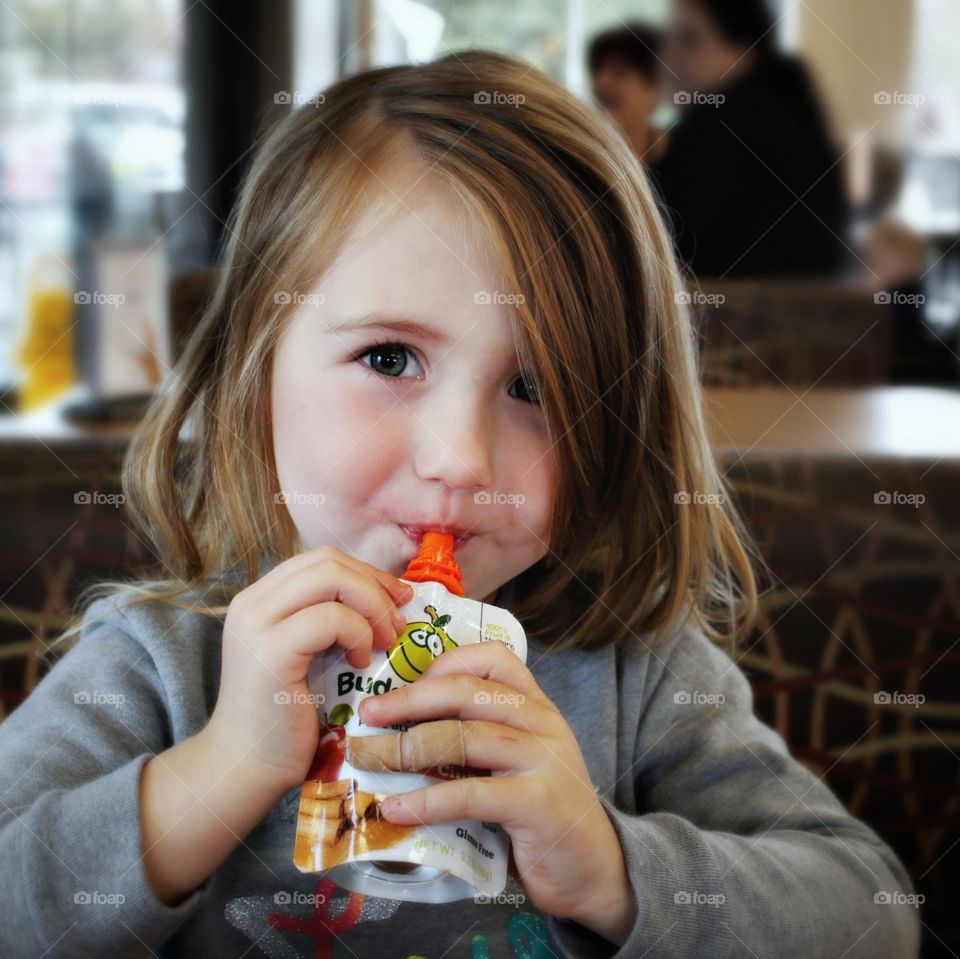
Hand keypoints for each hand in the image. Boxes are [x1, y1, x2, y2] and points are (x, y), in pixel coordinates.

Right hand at [205, 546, 413, 791]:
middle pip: (328, 561)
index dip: (366, 573)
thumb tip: (387, 596)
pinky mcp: (271, 651)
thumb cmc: (286, 718)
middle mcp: (253, 602)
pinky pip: (330, 618)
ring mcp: (257, 623)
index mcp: (261, 599)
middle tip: (398, 620)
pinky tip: (361, 662)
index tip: (397, 599)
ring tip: (385, 641)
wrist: (247, 767)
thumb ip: (330, 620)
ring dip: (371, 606)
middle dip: (374, 584)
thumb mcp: (310, 654)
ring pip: (331, 578)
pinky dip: (358, 633)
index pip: (322, 559)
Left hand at [354, 641, 637, 943]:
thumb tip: (396, 735)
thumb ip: (475, 743)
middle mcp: (541, 722)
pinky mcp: (538, 803)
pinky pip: (472, 793)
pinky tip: (394, 809)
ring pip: (464, 737)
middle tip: (366, 714)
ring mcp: (543, 760)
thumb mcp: (512, 764)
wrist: (594, 869)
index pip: (492, 658)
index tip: (403, 683)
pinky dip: (427, 800)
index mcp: (534, 705)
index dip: (443, 663)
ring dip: (406, 749)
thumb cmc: (538, 814)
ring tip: (368, 762)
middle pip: (466, 693)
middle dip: (408, 701)